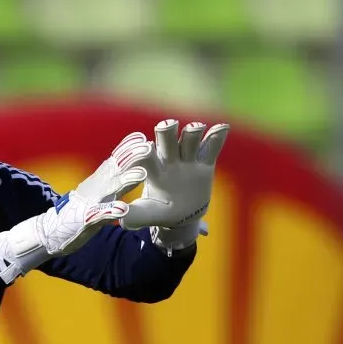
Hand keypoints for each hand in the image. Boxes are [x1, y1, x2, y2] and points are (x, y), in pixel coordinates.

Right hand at [0, 131, 153, 282]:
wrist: (50, 231)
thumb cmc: (80, 211)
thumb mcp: (99, 192)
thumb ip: (114, 180)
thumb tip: (131, 165)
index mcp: (100, 181)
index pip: (115, 160)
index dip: (128, 147)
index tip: (143, 136)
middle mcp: (97, 187)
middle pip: (116, 168)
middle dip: (132, 156)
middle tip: (148, 146)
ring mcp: (91, 202)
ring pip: (111, 188)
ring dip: (126, 180)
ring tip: (142, 174)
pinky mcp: (87, 219)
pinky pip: (100, 214)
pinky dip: (111, 210)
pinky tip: (122, 208)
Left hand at [121, 119, 229, 253]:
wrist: (181, 214)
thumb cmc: (160, 212)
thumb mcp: (148, 214)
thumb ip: (136, 215)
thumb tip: (120, 217)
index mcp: (152, 170)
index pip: (145, 156)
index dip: (143, 153)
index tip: (144, 150)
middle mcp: (169, 159)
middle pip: (166, 139)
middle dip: (166, 131)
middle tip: (166, 126)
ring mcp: (188, 159)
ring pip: (189, 139)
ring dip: (191, 133)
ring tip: (195, 128)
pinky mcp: (205, 162)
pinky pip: (211, 147)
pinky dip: (216, 137)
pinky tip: (222, 127)